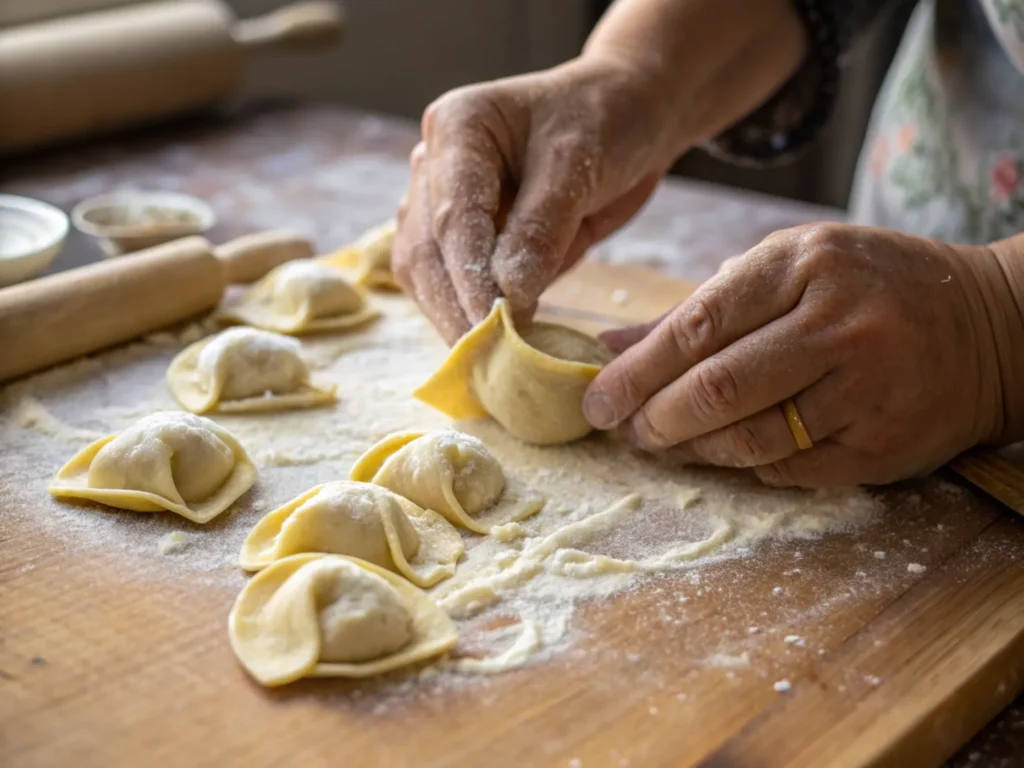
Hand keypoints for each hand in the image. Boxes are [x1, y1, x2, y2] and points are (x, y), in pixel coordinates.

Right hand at [392, 55, 679, 343]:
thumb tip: (509, 296)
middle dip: (455, 310)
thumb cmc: (606, 122)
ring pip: (426, 276)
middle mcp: (434, 166)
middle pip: (424, 252)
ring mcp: (442, 203)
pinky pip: (451, 284)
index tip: (493, 328)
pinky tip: (492, 347)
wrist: (627, 115)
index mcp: (457, 128)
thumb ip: (540, 228)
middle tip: (489, 363)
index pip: (452, 216)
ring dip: (454, 321)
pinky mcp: (463, 238)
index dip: (469, 279)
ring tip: (489, 365)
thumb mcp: (579, 165)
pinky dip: (469, 318)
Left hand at [583, 224, 1009, 486]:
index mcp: (804, 264)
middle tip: (625, 431)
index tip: (598, 398)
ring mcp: (866, 388)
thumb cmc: (869, 289)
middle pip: (717, 387)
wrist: (991, 327)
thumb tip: (611, 347)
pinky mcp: (883, 444)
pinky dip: (746, 466)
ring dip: (693, 450)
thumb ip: (700, 308)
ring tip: (665, 445)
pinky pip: (791, 469)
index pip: (698, 324)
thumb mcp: (791, 269)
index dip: (637, 371)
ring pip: (751, 437)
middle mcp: (838, 323)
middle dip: (654, 419)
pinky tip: (725, 454)